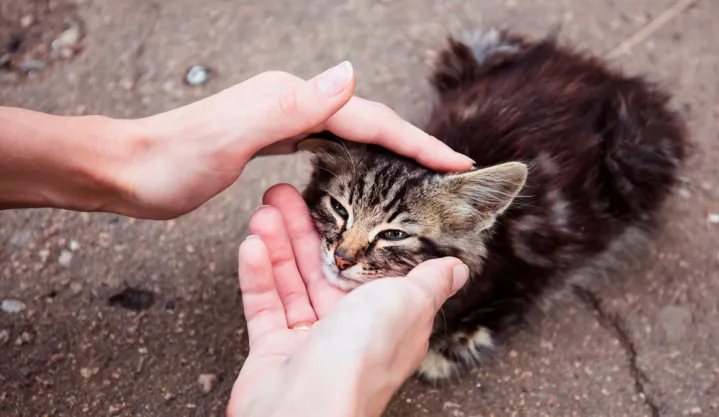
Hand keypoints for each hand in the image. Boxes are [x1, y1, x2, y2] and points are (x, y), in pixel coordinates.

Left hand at [116, 62, 472, 218]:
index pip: (368, 120)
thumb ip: (288, 105)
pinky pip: (330, 142)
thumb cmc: (170, 161)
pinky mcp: (271, 135)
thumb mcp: (228, 135)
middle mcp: (291, 102)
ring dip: (390, 149)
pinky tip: (364, 168)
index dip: (414, 143)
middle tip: (450, 171)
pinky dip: (358, 154)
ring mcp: (282, 117)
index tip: (454, 164)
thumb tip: (348, 74)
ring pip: (352, 131)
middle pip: (367, 121)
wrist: (126, 169)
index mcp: (291, 100)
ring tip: (421, 170)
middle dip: (412, 144)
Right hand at [227, 184, 468, 416]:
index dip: (351, 231)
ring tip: (264, 208)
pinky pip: (265, 306)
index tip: (334, 202)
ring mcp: (311, 341)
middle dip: (304, 229)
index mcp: (388, 318)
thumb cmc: (362, 357)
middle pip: (324, 268)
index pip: (368, 265)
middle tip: (283, 193)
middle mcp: (350, 329)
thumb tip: (457, 269)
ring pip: (292, 282)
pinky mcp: (274, 352)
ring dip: (278, 244)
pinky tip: (252, 245)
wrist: (306, 412)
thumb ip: (428, 281)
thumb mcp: (407, 303)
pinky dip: (259, 276)